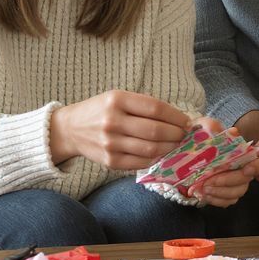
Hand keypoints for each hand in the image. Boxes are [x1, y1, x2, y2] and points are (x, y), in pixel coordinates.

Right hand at [51, 90, 190, 169]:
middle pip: (156, 131)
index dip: (176, 116)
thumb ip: (144, 105)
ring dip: (170, 148)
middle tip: (185, 134)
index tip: (187, 121)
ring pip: (151, 149)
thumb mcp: (118, 97)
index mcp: (117, 100)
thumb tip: (178, 118)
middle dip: (177, 134)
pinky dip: (156, 159)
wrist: (71, 129)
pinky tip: (161, 154)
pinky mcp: (110, 161)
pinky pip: (141, 162)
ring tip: (177, 144)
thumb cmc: (101, 110)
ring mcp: (110, 143)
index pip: (155, 108)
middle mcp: (113, 121)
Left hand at [184, 116, 252, 206]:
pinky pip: (227, 202)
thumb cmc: (200, 133)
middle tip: (205, 184)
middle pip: (242, 184)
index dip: (234, 174)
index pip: (246, 167)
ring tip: (202, 191)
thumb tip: (234, 132)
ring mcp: (234, 181)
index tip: (217, 173)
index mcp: (239, 153)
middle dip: (223, 185)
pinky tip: (203, 196)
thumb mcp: (204, 126)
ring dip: (219, 195)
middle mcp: (241, 168)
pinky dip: (216, 201)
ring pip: (235, 195)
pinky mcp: (225, 191)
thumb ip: (215, 127)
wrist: (189, 142)